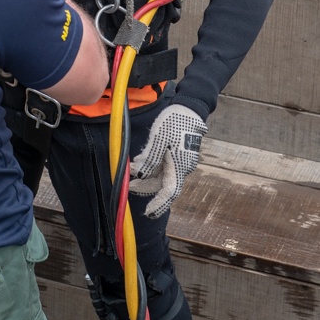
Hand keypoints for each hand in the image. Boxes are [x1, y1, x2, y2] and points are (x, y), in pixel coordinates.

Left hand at [129, 104, 207, 218]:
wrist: (189, 107)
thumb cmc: (174, 122)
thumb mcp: (158, 140)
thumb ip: (150, 160)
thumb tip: (141, 175)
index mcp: (179, 166)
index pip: (169, 192)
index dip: (159, 204)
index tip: (148, 212)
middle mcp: (182, 167)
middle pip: (163, 184)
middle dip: (146, 187)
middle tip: (129, 187)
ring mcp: (181, 160)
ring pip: (162, 174)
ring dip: (147, 175)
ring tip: (133, 170)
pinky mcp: (178, 153)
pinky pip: (164, 165)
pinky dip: (152, 166)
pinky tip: (141, 161)